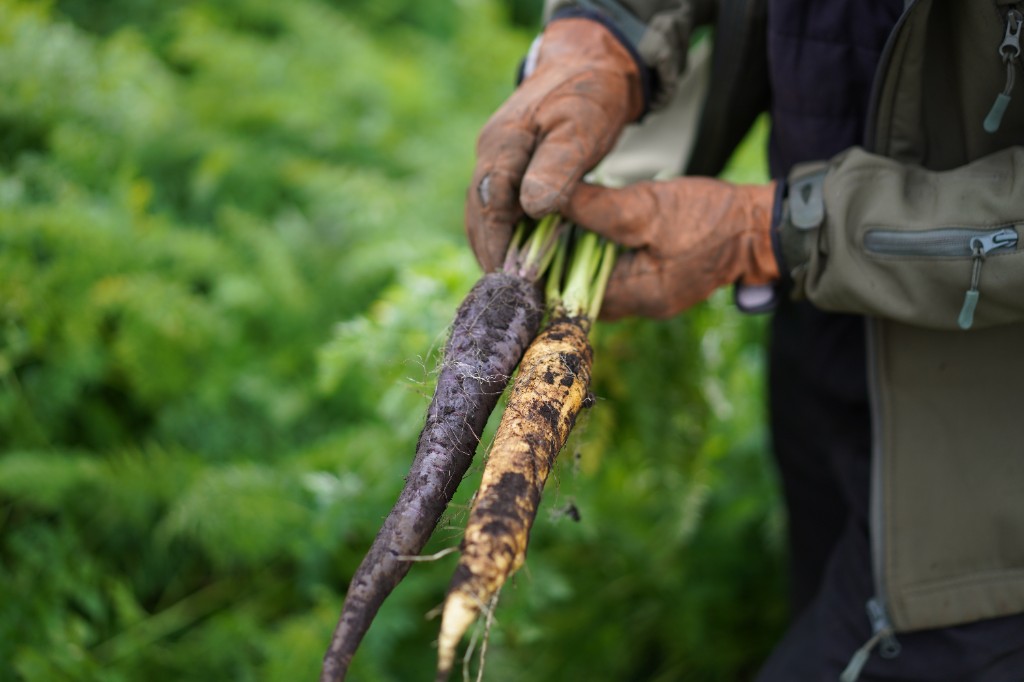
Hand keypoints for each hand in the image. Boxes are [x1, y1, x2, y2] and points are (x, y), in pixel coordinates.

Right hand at [466, 18, 644, 271]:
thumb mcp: (580, 128)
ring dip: (498, 252)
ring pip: (487, 217)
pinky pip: (501, 212)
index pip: (489, 205)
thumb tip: (530, 210)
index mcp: (502, 144)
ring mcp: (497, 163)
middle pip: (479, 217)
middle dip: (493, 258)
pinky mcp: (510, 171)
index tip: (510, 282)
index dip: (497, 246)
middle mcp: (491, 155)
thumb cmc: (590, 95)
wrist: (591, 66)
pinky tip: (526, 264)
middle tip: (513, 300)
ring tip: (518, 292)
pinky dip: (510, 239)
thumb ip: (556, 167)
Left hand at [563, 178, 778, 319]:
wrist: (760, 227)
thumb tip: (547, 201)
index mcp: (637, 296)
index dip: (547, 264)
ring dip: (582, 254)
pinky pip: (619, 273)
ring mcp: (651, 297)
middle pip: (582, 290)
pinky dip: (604, 253)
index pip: (572, 292)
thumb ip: (596, 207)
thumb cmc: (708, 216)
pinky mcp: (659, 282)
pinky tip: (595, 227)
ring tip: (564, 222)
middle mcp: (641, 306)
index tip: (528, 236)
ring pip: (599, 280)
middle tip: (542, 225)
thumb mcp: (646, 206)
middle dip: (562, 259)